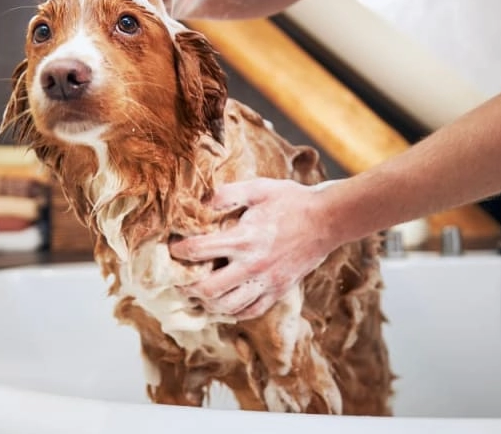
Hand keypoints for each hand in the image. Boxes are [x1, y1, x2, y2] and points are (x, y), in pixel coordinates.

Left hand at [169, 178, 338, 319]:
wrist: (327, 220)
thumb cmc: (291, 201)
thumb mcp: (259, 188)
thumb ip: (228, 194)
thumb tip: (201, 201)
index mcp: (244, 238)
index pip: (200, 250)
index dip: (179, 250)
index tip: (172, 248)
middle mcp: (253, 265)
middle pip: (209, 290)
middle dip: (187, 286)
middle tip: (179, 279)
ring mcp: (267, 282)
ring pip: (228, 307)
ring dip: (208, 303)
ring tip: (199, 293)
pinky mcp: (278, 291)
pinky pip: (251, 311)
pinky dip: (233, 311)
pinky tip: (225, 302)